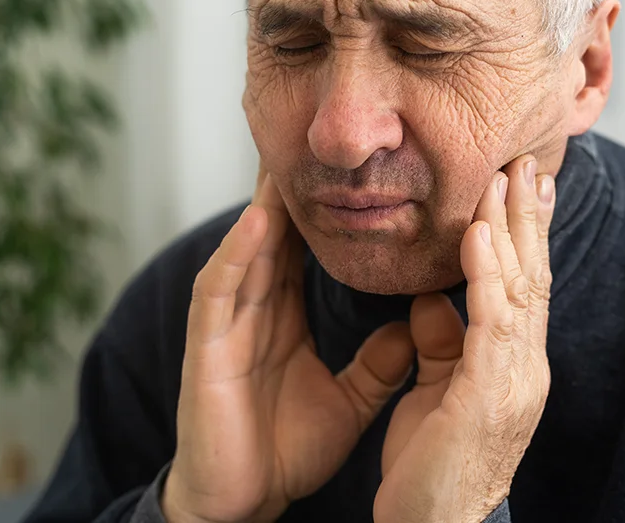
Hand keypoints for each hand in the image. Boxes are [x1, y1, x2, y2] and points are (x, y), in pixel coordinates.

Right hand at [162, 173, 415, 522]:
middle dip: (293, 189)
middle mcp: (255, 310)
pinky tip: (260, 222)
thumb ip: (379, 363)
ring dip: (266, 205)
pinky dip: (239, 254)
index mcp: (285, 316)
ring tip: (287, 160)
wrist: (245, 502)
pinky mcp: (208, 348)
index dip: (329, 211)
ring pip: (247, 250)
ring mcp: (228, 325)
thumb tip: (415, 325)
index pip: (307, 249)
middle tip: (316, 138)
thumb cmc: (285, 449)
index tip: (362, 172)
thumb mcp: (349, 399)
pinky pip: (221, 290)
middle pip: (276, 236)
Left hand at [375, 155, 555, 522]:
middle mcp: (525, 365)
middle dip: (528, 216)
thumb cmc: (433, 466)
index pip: (524, 285)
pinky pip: (490, 322)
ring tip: (505, 176)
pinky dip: (486, 274)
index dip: (524, 234)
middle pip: (532, 276)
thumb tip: (431, 301)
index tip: (523, 185)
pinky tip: (478, 234)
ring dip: (511, 229)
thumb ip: (441, 344)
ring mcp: (514, 380)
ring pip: (518, 289)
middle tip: (527, 160)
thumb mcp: (437, 391)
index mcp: (514, 363)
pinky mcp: (489, 395)